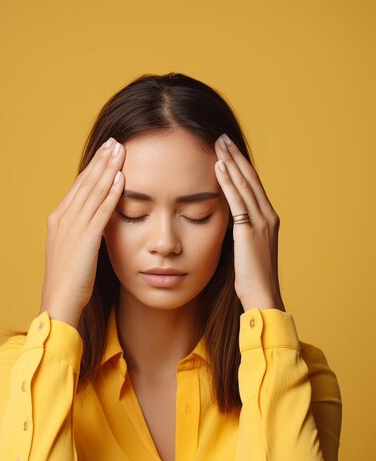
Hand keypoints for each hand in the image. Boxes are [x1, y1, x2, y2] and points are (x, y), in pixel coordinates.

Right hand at [39, 137, 125, 326]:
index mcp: (58, 219)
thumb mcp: (73, 251)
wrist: (59, 301)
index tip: (106, 153)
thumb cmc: (68, 281)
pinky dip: (111, 193)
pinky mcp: (85, 238)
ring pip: (93, 191)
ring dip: (108, 169)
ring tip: (120, 151)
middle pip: (85, 183)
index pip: (79, 187)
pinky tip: (121, 179)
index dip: (93, 169)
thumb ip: (82, 234)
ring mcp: (73, 227)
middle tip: (115, 142)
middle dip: (102, 161)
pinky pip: (101, 210)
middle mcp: (63, 218)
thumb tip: (96, 223)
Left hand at [214, 133, 285, 312]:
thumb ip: (240, 233)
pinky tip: (218, 167)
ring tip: (218, 144)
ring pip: (244, 185)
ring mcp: (261, 222)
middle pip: (250, 179)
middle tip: (222, 137)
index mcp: (268, 220)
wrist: (262, 295)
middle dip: (235, 156)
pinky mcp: (249, 231)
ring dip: (231, 162)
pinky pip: (237, 201)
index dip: (241, 166)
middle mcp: (268, 216)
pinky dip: (227, 182)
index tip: (228, 150)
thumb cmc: (252, 279)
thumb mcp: (247, 250)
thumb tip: (227, 224)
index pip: (253, 185)